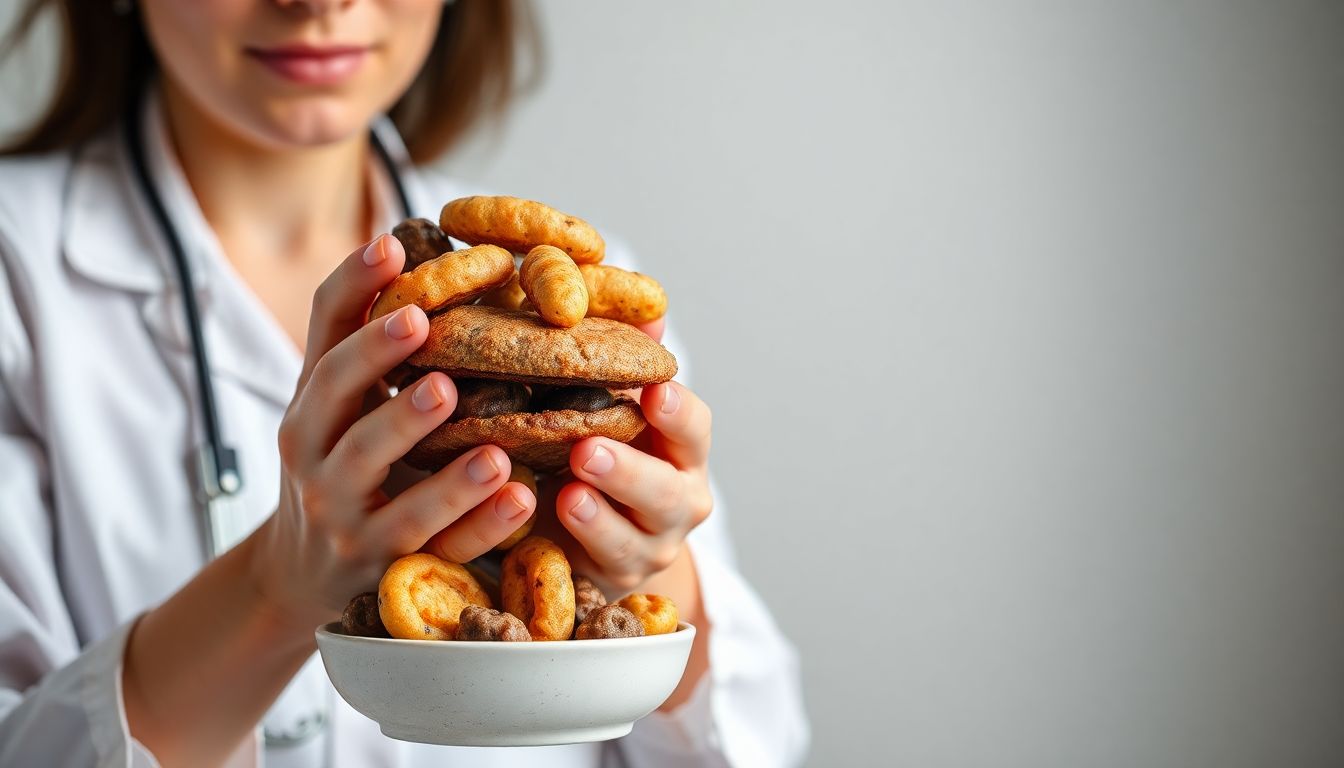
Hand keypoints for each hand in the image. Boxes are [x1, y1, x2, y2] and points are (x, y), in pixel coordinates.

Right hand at [248, 234, 535, 628]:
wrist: (300, 576)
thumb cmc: (340, 468)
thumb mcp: (341, 409)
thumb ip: (366, 345)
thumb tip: (411, 247)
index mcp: (312, 402)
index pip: (323, 333)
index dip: (352, 287)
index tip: (391, 245)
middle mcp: (313, 451)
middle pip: (335, 395)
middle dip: (376, 357)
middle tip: (422, 323)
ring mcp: (341, 513)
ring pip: (381, 476)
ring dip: (429, 447)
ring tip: (483, 430)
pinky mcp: (380, 565)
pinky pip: (437, 544)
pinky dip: (480, 522)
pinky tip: (520, 496)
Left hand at [538, 374, 713, 597]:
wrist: (602, 537)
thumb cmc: (605, 449)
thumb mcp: (614, 408)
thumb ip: (630, 361)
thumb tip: (643, 308)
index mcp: (682, 453)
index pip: (695, 430)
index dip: (679, 413)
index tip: (657, 391)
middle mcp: (677, 504)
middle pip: (667, 493)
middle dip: (629, 472)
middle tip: (589, 450)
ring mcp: (647, 549)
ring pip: (629, 542)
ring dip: (598, 519)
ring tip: (567, 494)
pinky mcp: (610, 582)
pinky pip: (589, 572)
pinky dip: (565, 552)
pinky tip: (537, 531)